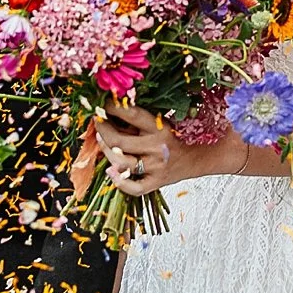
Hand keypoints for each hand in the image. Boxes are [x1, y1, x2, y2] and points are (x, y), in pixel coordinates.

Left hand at [93, 102, 216, 193]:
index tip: (103, 104)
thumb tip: (107, 112)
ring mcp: (155, 167)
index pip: (131, 114)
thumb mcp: (158, 124)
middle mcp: (156, 147)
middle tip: (97, 123)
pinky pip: (134, 188)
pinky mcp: (156, 183)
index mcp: (159, 128)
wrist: (194, 160)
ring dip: (105, 151)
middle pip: (119, 141)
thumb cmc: (171, 139)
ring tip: (101, 142)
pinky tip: (110, 172)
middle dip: (102, 130)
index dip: (113, 108)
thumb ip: (136, 122)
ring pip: (121, 162)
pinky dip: (119, 182)